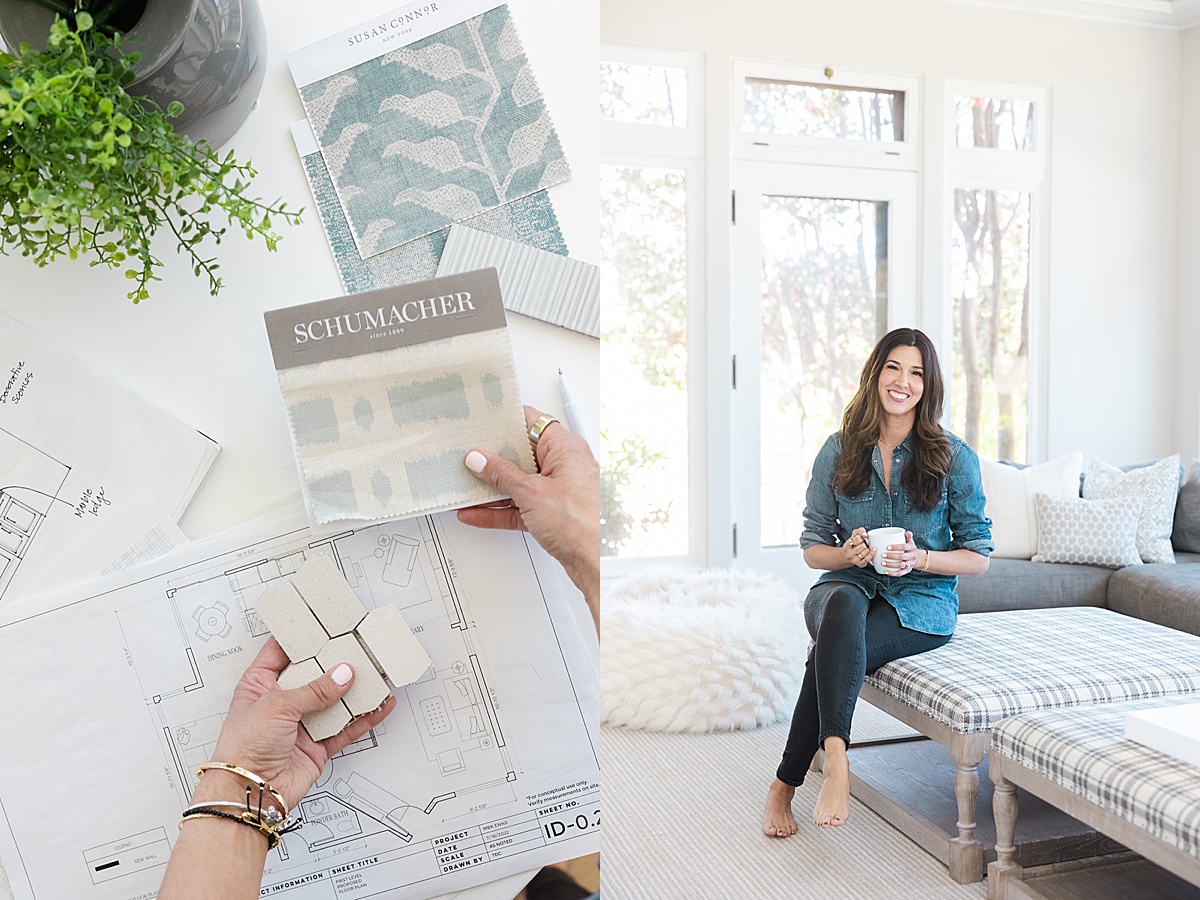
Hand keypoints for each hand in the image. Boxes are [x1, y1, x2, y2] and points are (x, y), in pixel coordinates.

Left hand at [206, 638, 395, 809]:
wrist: (248, 792)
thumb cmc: (242, 750)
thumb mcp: (277, 705)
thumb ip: (314, 690)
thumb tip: (341, 675)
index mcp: (260, 684)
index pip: (282, 651)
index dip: (302, 637)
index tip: (323, 623)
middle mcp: (281, 701)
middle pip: (315, 674)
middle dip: (336, 663)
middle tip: (358, 647)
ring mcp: (301, 723)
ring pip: (335, 700)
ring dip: (355, 690)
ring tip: (376, 674)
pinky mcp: (317, 744)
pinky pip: (346, 728)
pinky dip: (364, 718)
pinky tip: (378, 706)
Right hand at [458, 405, 598, 630]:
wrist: (598, 563)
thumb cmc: (583, 523)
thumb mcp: (531, 493)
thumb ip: (502, 475)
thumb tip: (481, 460)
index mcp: (566, 449)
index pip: (533, 422)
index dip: (507, 420)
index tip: (484, 421)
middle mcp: (565, 466)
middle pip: (522, 455)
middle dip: (494, 458)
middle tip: (469, 456)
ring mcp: (558, 491)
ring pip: (518, 483)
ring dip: (492, 488)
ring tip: (466, 486)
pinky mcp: (552, 515)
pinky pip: (520, 507)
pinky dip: (500, 510)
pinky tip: (477, 513)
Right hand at [844, 527, 874, 567]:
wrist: (849, 556)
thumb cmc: (853, 545)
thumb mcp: (854, 535)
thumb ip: (859, 531)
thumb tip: (865, 534)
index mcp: (847, 546)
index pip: (857, 539)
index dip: (861, 538)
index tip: (861, 539)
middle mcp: (849, 554)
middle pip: (862, 546)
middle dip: (864, 544)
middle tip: (863, 545)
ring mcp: (854, 560)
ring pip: (866, 552)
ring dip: (868, 549)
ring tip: (865, 549)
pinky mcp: (860, 564)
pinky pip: (868, 559)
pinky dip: (871, 554)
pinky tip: (873, 550)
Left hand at [881, 530, 919, 576]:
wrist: (918, 558)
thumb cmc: (910, 548)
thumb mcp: (910, 541)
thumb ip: (908, 536)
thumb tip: (906, 532)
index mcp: (912, 548)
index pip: (905, 547)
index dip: (896, 547)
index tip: (887, 547)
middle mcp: (912, 556)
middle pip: (902, 556)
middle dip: (892, 556)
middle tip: (882, 555)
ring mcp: (910, 564)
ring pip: (901, 565)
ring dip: (891, 565)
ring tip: (882, 563)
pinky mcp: (907, 570)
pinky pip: (900, 573)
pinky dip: (893, 573)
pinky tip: (886, 572)